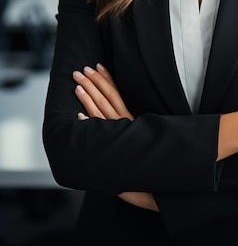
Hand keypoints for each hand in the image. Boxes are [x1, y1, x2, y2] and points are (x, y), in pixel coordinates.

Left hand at [73, 66, 157, 210]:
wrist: (153, 180)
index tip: (97, 66)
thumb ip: (127, 123)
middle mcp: (124, 122)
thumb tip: (121, 113)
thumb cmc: (145, 157)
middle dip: (92, 82)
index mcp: (130, 117)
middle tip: (80, 70)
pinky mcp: (112, 146)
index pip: (116, 92)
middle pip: (106, 98)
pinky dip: (88, 124)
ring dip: (87, 97)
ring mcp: (118, 133)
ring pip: (100, 111)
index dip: (106, 78)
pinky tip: (78, 116)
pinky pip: (98, 133)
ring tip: (77, 85)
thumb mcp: (138, 133)